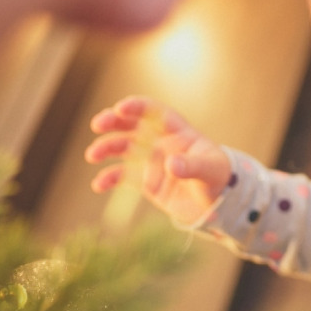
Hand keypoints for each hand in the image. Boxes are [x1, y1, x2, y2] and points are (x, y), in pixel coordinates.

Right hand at [85, 96, 231, 226]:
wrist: (217, 204)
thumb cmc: (218, 178)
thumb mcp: (209, 170)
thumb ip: (191, 165)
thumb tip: (171, 164)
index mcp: (178, 131)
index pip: (154, 112)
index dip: (137, 107)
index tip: (120, 108)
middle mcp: (161, 142)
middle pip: (133, 126)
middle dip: (114, 122)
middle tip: (98, 125)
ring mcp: (151, 161)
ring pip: (123, 148)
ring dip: (106, 148)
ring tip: (92, 155)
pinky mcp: (145, 181)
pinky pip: (123, 177)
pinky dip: (109, 179)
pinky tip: (98, 184)